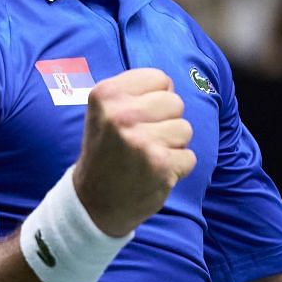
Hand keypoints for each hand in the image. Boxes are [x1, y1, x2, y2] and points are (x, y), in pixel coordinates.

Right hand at [71, 68, 196, 236]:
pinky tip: (153, 173)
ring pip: (185, 129)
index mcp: (106, 94)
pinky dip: (176, 168)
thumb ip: (134, 93)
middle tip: (142, 141)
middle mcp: (122, 114)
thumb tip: (170, 85)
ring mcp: (142, 140)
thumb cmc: (105, 152)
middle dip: (166, 121)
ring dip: (172, 146)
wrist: (92, 203)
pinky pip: (189, 156)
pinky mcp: (160, 165)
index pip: (159, 78)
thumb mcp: (104, 112)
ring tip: (148, 157)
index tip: (137, 117)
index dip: (155, 99)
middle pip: (175, 103)